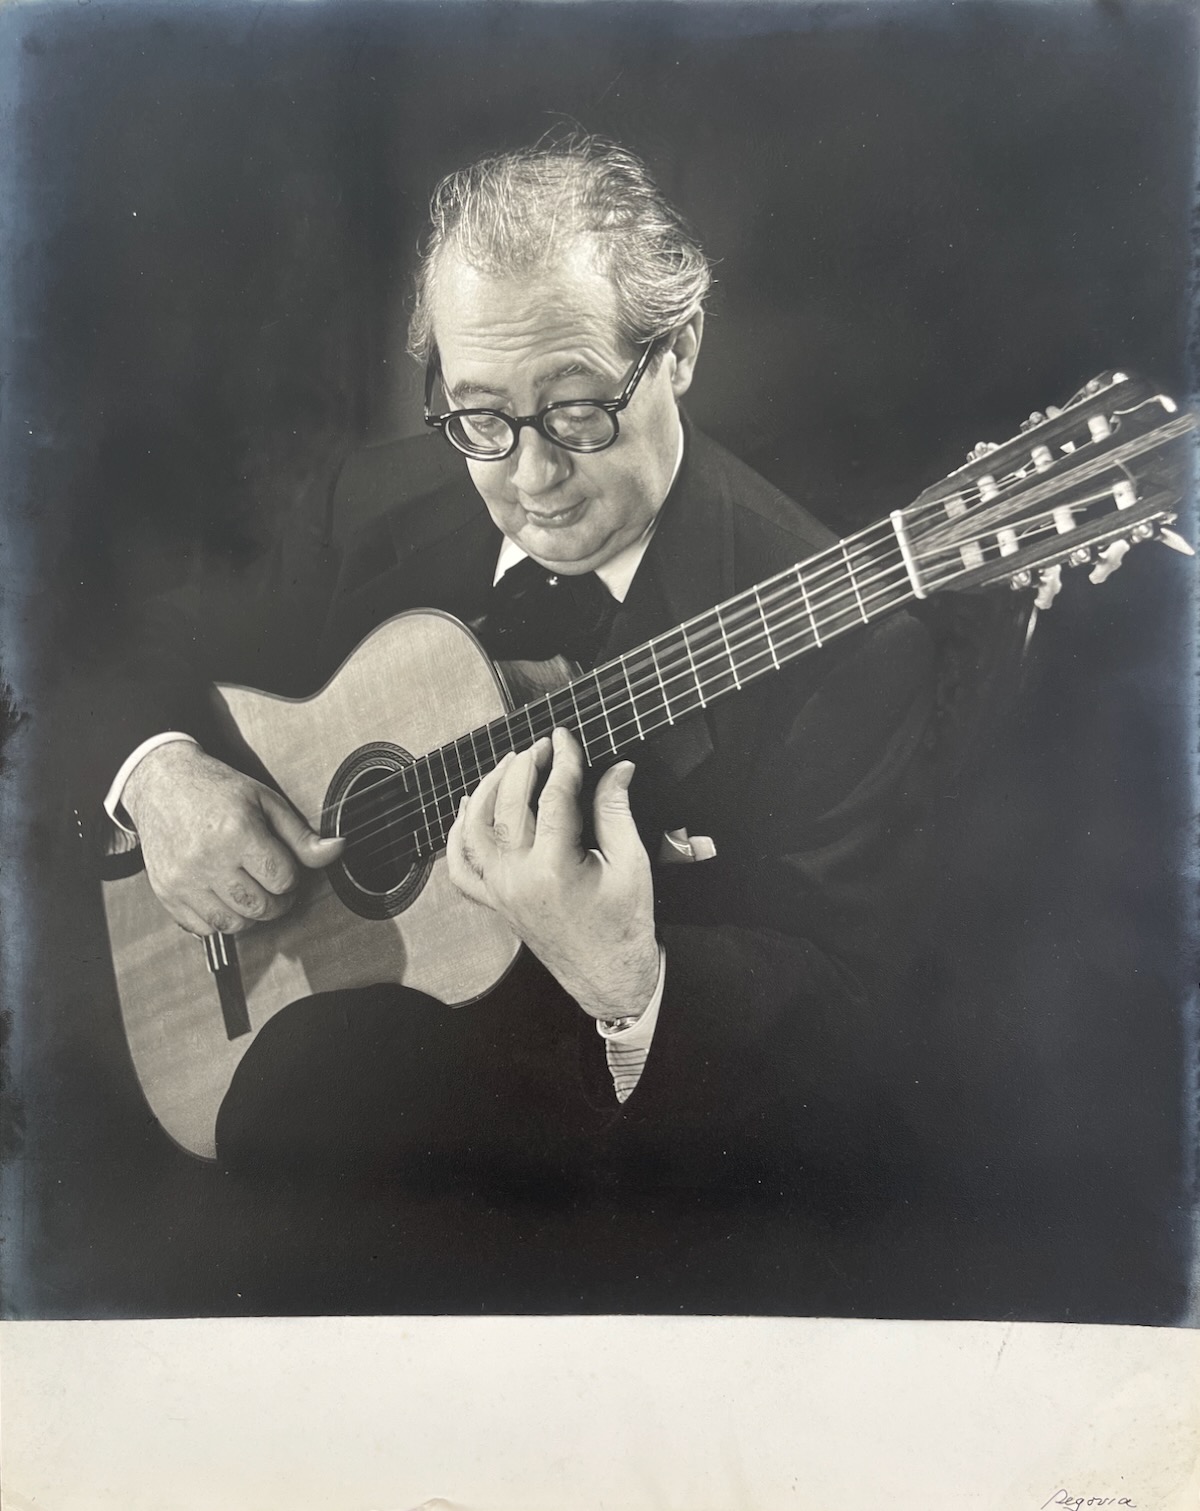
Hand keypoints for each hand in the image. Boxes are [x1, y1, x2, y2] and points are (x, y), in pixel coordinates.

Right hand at [121, 742, 343, 934]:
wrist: (162, 783)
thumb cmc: (217, 790)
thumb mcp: (266, 802)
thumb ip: (301, 834)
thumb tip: (336, 850)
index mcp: (236, 831)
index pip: (282, 878)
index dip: (291, 877)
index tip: (284, 867)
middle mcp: (207, 858)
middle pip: (261, 907)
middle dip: (277, 901)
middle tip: (273, 883)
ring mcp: (184, 879)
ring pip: (235, 924)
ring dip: (251, 914)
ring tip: (250, 890)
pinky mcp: (166, 893)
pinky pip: (204, 928)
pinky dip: (221, 920)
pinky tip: (224, 897)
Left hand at [447, 728, 659, 1020]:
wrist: (610, 977)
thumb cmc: (625, 925)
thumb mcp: (631, 863)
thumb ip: (617, 811)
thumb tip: (618, 768)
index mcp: (554, 869)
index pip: (553, 797)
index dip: (561, 761)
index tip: (565, 737)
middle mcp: (518, 879)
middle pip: (508, 806)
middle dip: (524, 767)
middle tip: (542, 747)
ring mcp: (501, 892)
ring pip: (474, 831)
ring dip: (486, 791)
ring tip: (507, 765)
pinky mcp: (496, 903)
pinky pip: (462, 869)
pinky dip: (457, 837)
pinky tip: (466, 809)